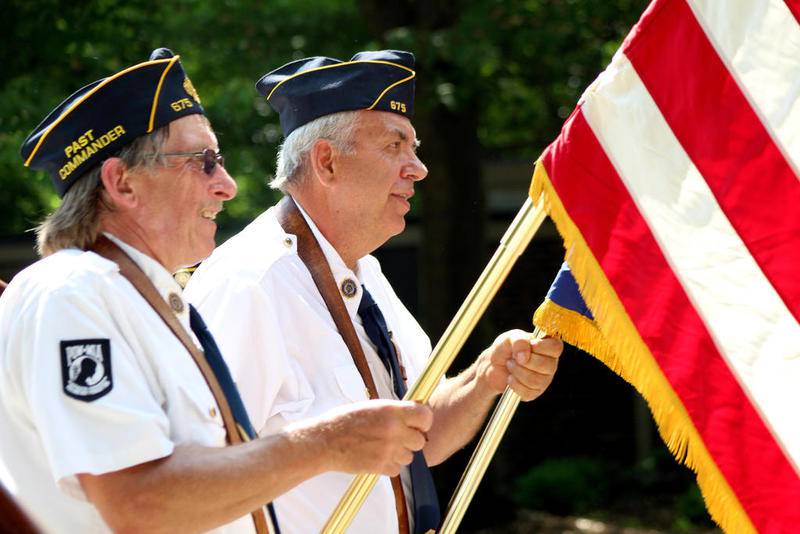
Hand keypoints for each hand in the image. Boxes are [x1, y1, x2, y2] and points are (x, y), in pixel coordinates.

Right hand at [308, 399, 432, 476]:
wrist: (325, 441)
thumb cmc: (345, 421)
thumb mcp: (372, 407)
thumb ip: (394, 411)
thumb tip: (413, 414)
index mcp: (391, 411)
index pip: (425, 417)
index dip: (424, 421)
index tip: (418, 423)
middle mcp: (393, 430)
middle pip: (420, 440)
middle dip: (411, 440)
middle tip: (397, 437)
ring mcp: (388, 450)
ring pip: (410, 457)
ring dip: (400, 453)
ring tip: (382, 447)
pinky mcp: (380, 466)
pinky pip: (397, 469)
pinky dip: (389, 466)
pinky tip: (376, 457)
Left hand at [477, 329, 561, 400]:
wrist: (493, 366)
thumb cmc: (505, 349)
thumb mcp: (510, 338)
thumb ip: (519, 341)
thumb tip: (525, 357)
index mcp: (548, 347)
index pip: (556, 347)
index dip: (542, 347)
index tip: (530, 345)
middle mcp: (550, 364)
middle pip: (547, 365)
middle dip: (525, 361)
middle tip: (514, 357)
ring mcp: (544, 380)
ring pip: (536, 380)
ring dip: (517, 372)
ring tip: (510, 365)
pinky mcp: (535, 392)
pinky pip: (528, 392)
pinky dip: (514, 384)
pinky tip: (510, 378)